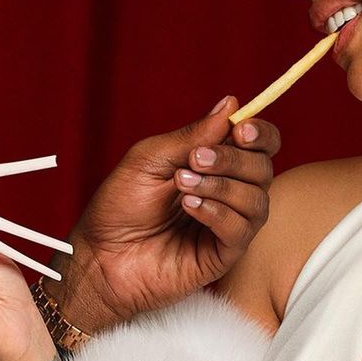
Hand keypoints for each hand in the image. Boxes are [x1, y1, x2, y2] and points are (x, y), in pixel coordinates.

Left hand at [51, 96, 279, 331]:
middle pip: (263, 169)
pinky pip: (241, 231)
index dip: (259, 134)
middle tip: (195, 159)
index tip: (240, 129)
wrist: (98, 255)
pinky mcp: (222, 256)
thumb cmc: (119, 205)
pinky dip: (218, 213)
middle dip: (232, 159)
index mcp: (213, 165)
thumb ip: (193, 135)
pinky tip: (189, 207)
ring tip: (181, 185)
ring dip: (221, 186)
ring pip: (257, 200)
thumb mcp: (150, 158)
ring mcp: (226, 226)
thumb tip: (232, 104)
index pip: (258, 146)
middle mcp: (227, 193)